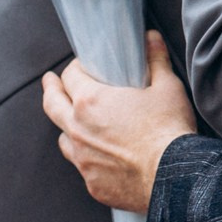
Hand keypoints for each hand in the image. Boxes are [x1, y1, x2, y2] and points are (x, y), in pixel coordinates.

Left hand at [39, 30, 195, 214]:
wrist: (172, 176)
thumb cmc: (168, 130)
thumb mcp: (167, 87)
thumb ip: (156, 60)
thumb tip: (152, 38)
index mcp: (91, 101)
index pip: (70, 77)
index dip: (75, 68)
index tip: (82, 66)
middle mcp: (78, 130)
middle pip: (52, 105)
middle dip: (50, 90)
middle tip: (49, 82)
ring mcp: (83, 159)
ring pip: (64, 138)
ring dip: (67, 127)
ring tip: (74, 122)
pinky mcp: (93, 183)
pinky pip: (82, 166)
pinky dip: (87, 156)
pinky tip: (99, 155)